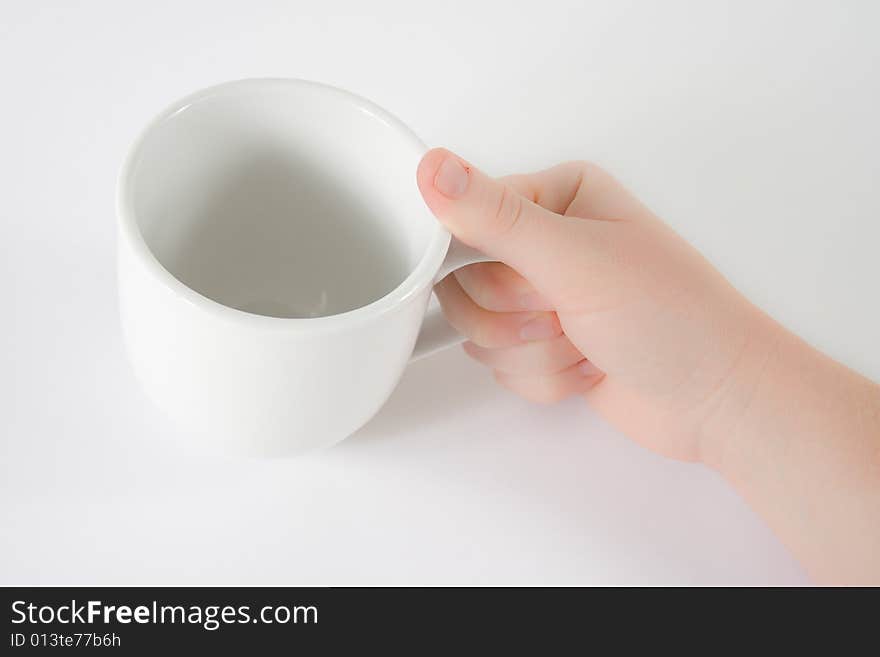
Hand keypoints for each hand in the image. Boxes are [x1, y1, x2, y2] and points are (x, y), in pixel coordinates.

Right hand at [416, 148, 774, 462]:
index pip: (465, 220)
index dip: (485, 265)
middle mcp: (547, 240)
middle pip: (464, 282)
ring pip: (479, 329)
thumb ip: (497, 217)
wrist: (716, 399)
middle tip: (567, 314)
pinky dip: (542, 377)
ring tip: (587, 342)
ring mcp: (545, 295)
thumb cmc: (673, 318)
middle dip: (515, 317)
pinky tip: (589, 366)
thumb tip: (432, 168)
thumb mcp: (577, 260)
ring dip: (533, 352)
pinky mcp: (544, 342)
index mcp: (558, 196)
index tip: (526, 286)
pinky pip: (500, 364)